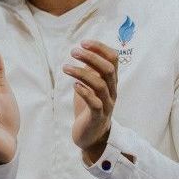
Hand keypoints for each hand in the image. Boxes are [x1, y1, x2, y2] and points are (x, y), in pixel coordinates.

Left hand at [63, 40, 118, 164]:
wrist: (92, 135)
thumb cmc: (90, 107)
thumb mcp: (91, 86)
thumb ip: (90, 70)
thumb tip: (84, 51)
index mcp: (111, 81)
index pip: (113, 59)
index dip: (100, 48)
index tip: (84, 42)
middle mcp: (112, 91)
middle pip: (108, 70)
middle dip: (92, 58)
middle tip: (73, 51)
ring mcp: (107, 104)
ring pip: (100, 85)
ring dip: (82, 73)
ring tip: (66, 67)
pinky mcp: (98, 117)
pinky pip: (95, 103)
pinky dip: (85, 92)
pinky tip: (74, 86)